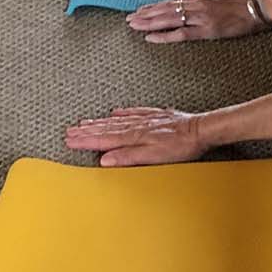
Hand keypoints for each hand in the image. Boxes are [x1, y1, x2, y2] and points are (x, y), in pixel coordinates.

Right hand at [66, 106, 208, 166]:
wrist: (201, 130)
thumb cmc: (180, 146)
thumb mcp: (153, 156)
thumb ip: (128, 157)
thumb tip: (105, 160)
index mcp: (134, 137)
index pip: (104, 139)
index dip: (86, 141)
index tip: (70, 140)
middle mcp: (137, 126)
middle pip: (107, 129)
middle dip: (87, 131)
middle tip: (70, 131)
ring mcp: (147, 120)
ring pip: (117, 120)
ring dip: (100, 122)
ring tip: (85, 122)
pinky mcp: (157, 116)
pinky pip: (135, 112)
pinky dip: (123, 113)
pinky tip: (116, 111)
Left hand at [127, 0, 270, 44]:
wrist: (264, 6)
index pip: (174, 1)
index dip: (156, 6)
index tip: (142, 10)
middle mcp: (199, 4)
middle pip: (167, 10)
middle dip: (147, 15)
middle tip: (130, 19)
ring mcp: (202, 17)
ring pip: (169, 20)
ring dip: (149, 23)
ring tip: (134, 26)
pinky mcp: (208, 30)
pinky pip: (182, 34)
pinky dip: (165, 35)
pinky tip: (151, 37)